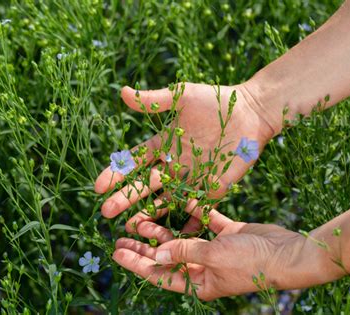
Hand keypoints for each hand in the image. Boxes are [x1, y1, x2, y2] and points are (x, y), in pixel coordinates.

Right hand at [94, 82, 275, 218]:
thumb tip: (122, 92)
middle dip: (125, 198)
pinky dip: (186, 222)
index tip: (98, 186)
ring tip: (130, 228)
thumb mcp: (182, 96)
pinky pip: (196, 208)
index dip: (116, 173)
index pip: (135, 161)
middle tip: (106, 212)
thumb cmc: (216, 101)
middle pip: (145, 185)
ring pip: (165, 200)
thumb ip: (154, 100)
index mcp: (165, 143)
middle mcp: (175, 164)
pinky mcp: (213, 188)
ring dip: (149, 214)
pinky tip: (171, 236)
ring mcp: (193, 178)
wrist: (251, 112)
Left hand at [112, 199, 324, 300]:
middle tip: (123, 234)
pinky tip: (180, 199)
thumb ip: (185, 252)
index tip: (117, 253)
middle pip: (166, 256)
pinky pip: (206, 220)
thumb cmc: (251, 263)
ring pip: (182, 238)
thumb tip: (157, 253)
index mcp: (199, 282)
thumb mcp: (214, 258)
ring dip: (163, 228)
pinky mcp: (228, 232)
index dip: (137, 263)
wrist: (288, 253)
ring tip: (141, 219)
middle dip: (145, 246)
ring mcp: (216, 249)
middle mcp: (204, 267)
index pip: (160, 274)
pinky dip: (194, 210)